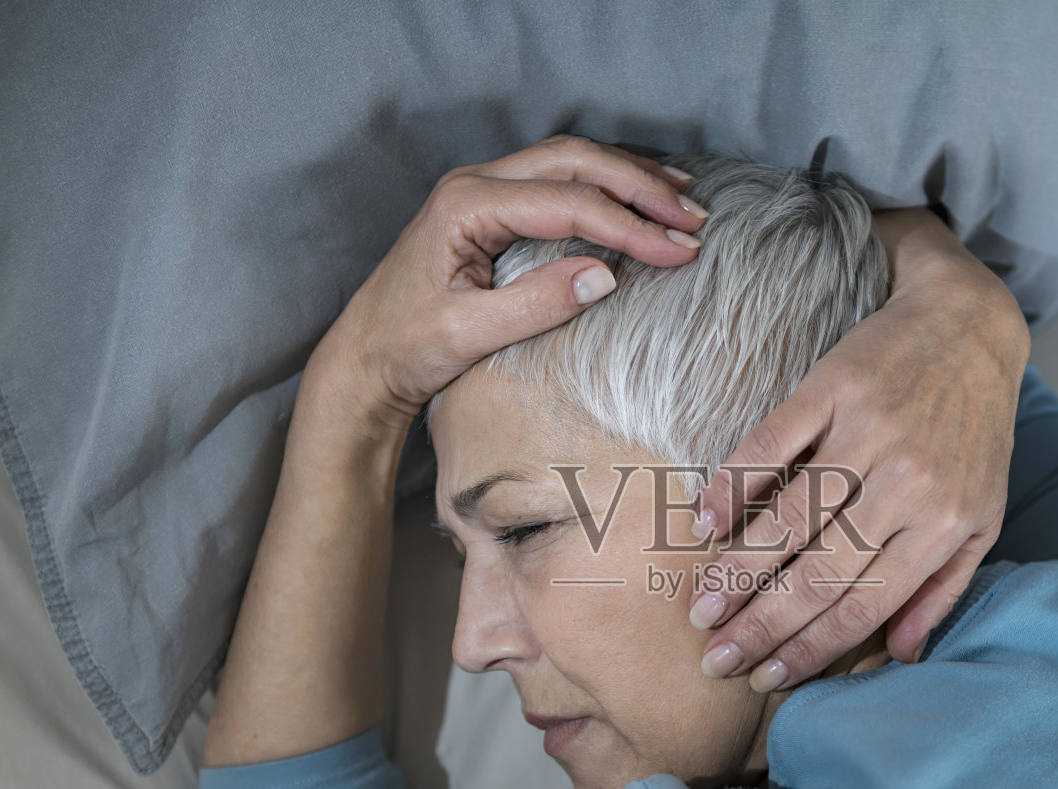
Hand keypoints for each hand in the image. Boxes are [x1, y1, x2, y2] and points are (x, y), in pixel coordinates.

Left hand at [308, 133, 709, 433]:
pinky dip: (606, 186)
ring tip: (682, 203)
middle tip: (692, 221)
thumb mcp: (469, 334)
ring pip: (571, 162)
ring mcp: (483, 189)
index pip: (568, 203)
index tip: (679, 252)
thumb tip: (605, 275)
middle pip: (575, 162)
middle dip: (640, 188)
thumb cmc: (406, 347)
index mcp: (466, 205)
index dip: (630, 226)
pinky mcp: (492, 206)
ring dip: (629, 179)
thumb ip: (536, 304)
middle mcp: (475, 183)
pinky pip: (559, 179)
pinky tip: (639, 201)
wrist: (365, 358)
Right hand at [687, 207, 1030, 690]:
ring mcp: (870, 432)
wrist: (971, 323)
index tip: (765, 677)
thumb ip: (943, 586)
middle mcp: (909, 484)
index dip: (810, 648)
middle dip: (763, 624)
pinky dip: (734, 486)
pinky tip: (704, 524)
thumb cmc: (974, 431)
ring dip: (739, 569)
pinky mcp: (835, 387)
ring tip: (701, 608)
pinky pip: (773, 444)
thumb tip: (901, 656)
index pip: (866, 605)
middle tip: (716, 657)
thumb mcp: (982, 516)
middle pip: (822, 572)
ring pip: (792, 518)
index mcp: (945, 524)